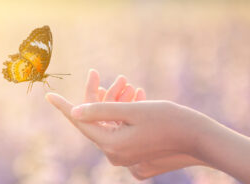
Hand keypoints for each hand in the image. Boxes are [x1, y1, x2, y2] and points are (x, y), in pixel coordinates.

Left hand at [46, 69, 209, 178]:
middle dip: (99, 97)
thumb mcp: (132, 110)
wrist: (200, 138)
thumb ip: (100, 110)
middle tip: (97, 76)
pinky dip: (123, 115)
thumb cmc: (168, 119)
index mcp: (112, 145)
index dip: (64, 107)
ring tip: (127, 84)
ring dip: (114, 104)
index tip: (49, 95)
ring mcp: (125, 158)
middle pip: (96, 123)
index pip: (80, 122)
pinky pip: (120, 132)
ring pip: (109, 125)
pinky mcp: (135, 156)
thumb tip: (74, 112)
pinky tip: (134, 97)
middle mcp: (115, 156)